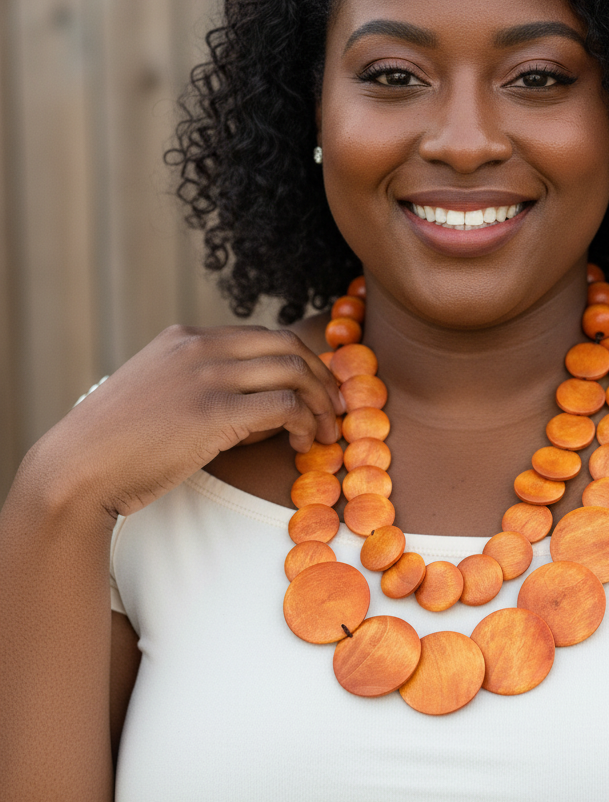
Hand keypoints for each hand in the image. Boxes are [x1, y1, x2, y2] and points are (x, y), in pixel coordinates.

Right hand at [30, 324, 343, 519]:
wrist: (78, 466)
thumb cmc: (119, 444)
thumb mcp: (160, 394)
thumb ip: (207, 388)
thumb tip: (272, 410)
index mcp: (187, 337)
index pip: (264, 335)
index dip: (301, 362)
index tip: (318, 390)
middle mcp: (200, 346)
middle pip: (289, 344)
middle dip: (323, 377)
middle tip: (336, 410)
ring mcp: (208, 376)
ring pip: (293, 371)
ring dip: (321, 403)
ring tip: (324, 433)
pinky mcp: (215, 412)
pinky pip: (284, 406)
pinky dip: (304, 424)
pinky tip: (301, 444)